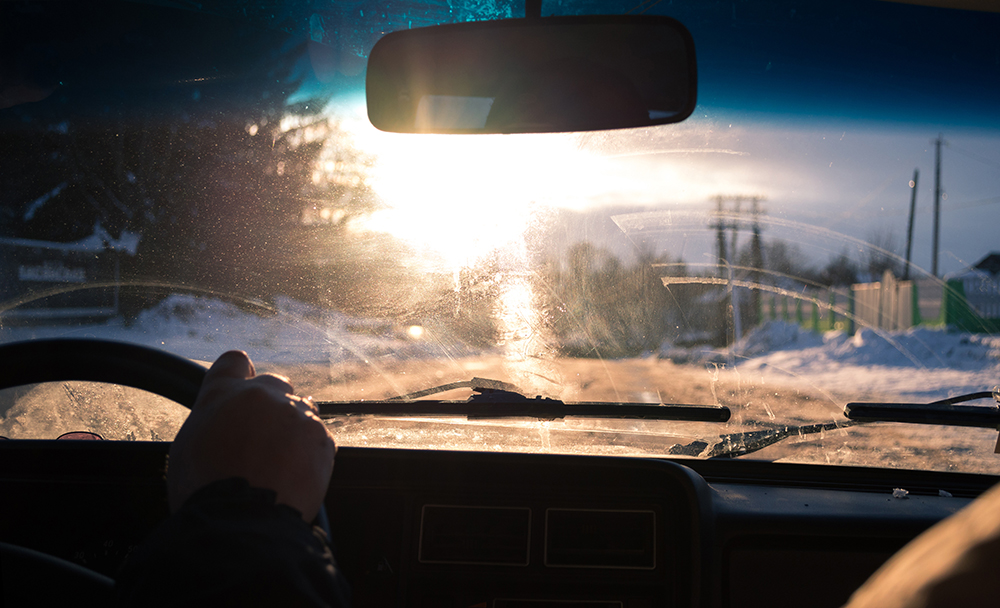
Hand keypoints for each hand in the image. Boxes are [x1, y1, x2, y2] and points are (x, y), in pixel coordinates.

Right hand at [168, 351, 334, 520]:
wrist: (242, 522)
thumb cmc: (206, 490)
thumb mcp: (188, 446)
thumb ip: (211, 420)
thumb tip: (221, 421)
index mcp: (224, 393)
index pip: (234, 362)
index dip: (239, 373)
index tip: (244, 387)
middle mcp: (264, 395)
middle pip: (275, 385)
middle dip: (271, 404)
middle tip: (261, 437)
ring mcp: (297, 415)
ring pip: (302, 410)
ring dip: (294, 428)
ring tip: (279, 462)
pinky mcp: (323, 439)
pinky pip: (320, 438)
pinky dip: (311, 453)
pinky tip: (294, 476)